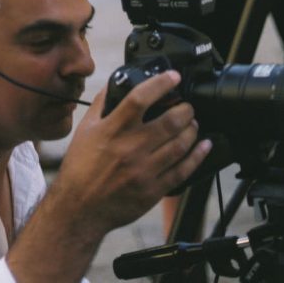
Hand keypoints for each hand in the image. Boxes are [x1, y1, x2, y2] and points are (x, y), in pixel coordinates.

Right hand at [53, 70, 211, 232]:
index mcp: (112, 130)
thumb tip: (115, 84)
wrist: (81, 206)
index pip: (140, 98)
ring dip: (192, 129)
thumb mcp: (85, 129)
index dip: (160, 84)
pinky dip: (196, 155)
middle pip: (168, 121)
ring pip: (179, 145)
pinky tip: (203, 146)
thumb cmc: (81, 166)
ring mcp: (144, 170)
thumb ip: (101, 104)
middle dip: (185, 109)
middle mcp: (130, 148)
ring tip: (193, 122)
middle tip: (187, 104)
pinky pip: (182, 170)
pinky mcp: (154, 189)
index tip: (173, 76)